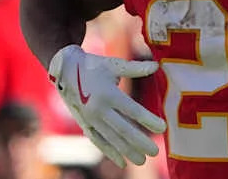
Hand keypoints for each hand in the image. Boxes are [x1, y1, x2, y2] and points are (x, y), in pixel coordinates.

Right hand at [48, 45, 166, 166]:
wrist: (64, 70)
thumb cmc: (94, 65)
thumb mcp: (114, 65)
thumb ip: (135, 68)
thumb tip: (157, 66)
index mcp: (108, 94)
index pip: (132, 110)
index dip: (148, 120)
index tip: (163, 128)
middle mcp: (98, 109)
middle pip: (122, 129)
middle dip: (139, 142)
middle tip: (155, 152)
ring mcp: (90, 119)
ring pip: (111, 138)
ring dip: (126, 151)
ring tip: (142, 160)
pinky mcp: (85, 124)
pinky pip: (98, 141)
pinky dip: (109, 152)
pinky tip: (121, 162)